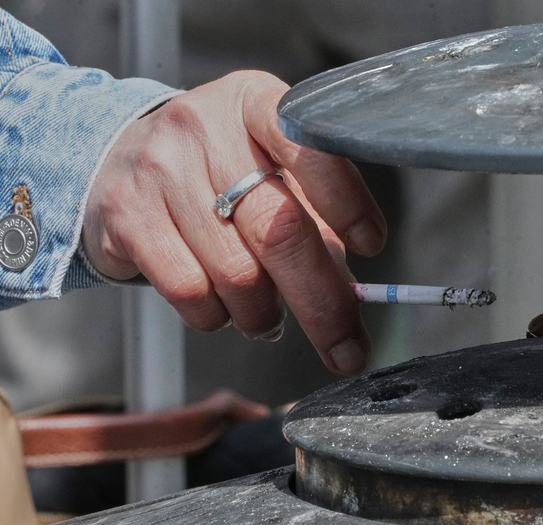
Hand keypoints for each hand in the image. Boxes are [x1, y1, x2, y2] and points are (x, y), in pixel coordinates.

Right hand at [82, 71, 386, 374]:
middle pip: (280, 230)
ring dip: (264, 314)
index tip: (371, 245)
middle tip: (347, 347)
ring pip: (238, 275)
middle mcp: (205, 128)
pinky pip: (191, 293)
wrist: (116, 158)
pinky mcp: (128, 216)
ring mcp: (160, 170)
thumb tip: (353, 292)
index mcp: (255, 104)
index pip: (310, 148)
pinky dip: (217, 316)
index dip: (347, 203)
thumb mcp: (268, 168)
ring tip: (265, 313)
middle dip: (323, 302)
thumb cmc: (215, 171)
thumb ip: (314, 218)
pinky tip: (220, 305)